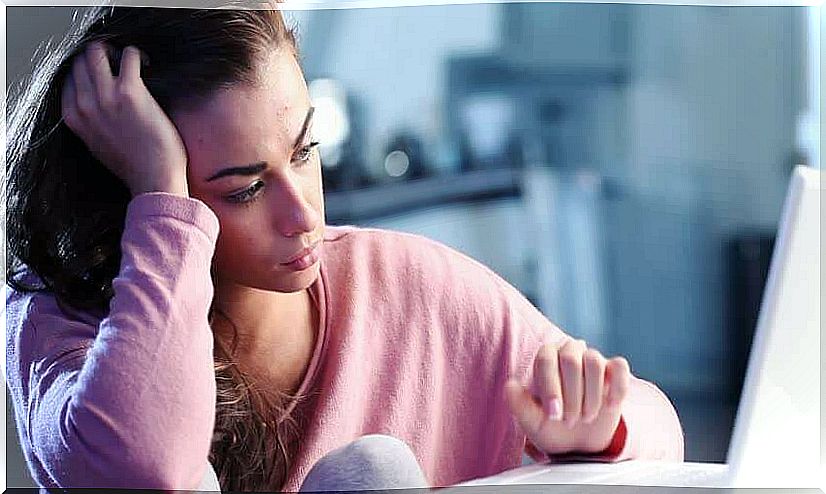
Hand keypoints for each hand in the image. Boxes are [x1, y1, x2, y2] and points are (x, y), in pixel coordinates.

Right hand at [61, 41, 188, 196]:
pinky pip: (128, 56)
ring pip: (97, 52)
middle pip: (80, 60)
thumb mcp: (95, 143)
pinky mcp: (130, 91)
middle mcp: (85, 104)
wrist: (153, 179)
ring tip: (132, 62)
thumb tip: (92, 100)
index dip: (86, 69)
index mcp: (73, 117)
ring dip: (114, 50)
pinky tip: (146, 64)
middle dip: (98, 55)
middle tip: (118, 62)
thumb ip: (88, 121)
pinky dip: (136, 54)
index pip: (68, 76)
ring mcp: (106, 96)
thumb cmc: (132, 164)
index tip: (104, 71)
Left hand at [505, 339, 630, 455]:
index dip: (550, 387)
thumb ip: (519, 404)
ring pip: (595, 362)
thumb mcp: (532, 422)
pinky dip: (616, 388)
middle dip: (571, 394)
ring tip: (586, 417)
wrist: (580, 442)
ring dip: (592, 395)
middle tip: (569, 420)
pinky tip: (609, 406)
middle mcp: (569, 352)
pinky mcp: (614, 371)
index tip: (553, 414)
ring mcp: (593, 360)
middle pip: (571, 358)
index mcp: (545, 359)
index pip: (546, 359)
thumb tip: (509, 385)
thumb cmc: (552, 427)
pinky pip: (619, 367)